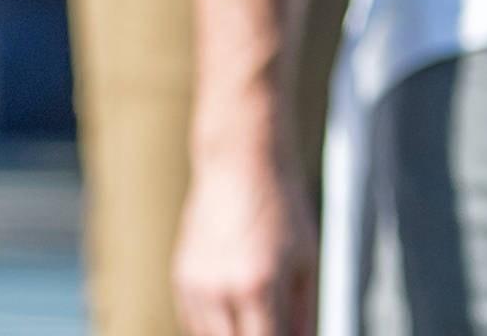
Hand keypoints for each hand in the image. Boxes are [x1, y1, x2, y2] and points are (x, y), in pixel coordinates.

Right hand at [174, 152, 315, 335]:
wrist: (240, 167)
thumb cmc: (282, 210)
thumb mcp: (306, 260)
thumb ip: (303, 312)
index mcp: (259, 286)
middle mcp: (221, 292)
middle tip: (274, 325)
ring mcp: (195, 288)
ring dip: (233, 335)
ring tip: (258, 317)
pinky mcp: (179, 280)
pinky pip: (193, 322)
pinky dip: (214, 327)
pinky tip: (236, 313)